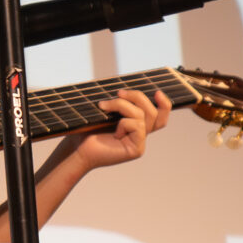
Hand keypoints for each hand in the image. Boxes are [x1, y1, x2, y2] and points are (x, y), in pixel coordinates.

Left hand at [56, 88, 172, 173]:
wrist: (77, 149)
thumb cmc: (87, 130)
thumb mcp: (107, 113)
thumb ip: (122, 105)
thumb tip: (127, 92)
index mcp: (135, 126)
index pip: (158, 116)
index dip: (164, 104)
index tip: (158, 92)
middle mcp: (140, 135)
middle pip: (153, 112)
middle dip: (137, 97)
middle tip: (118, 93)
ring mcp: (139, 143)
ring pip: (142, 116)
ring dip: (122, 106)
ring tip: (103, 107)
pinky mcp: (136, 150)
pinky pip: (137, 127)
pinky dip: (124, 123)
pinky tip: (113, 132)